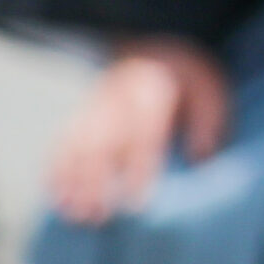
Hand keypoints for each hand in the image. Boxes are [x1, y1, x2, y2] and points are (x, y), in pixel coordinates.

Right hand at [48, 39, 229, 225]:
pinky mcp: (83, 112)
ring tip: (75, 215)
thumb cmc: (186, 78)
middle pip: (101, 144)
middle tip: (96, 218)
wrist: (155, 45)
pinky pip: (63, 139)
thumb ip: (207, 120)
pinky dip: (56, 168)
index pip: (143, 135)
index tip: (136, 205)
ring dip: (73, 182)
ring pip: (77, 145)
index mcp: (152, 91)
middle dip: (96, 183)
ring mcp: (95, 104)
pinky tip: (56, 196)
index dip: (138, 171)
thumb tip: (201, 157)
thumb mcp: (208, 87)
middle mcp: (118, 97)